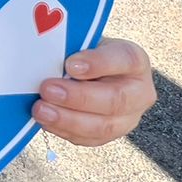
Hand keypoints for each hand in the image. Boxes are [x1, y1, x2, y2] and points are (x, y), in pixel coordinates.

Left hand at [32, 37, 154, 146]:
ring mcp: (129, 118)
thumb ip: (76, 50)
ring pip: (103, 126)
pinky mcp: (111, 135)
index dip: (98, 63)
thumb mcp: (86, 43)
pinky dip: (65, 131)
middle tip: (47, 90)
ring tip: (41, 110)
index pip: (124, 60)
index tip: (70, 64)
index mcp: (136, 61)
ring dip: (68, 119)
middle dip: (78, 97)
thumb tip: (49, 59)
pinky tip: (46, 121)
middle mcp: (139, 92)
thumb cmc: (89, 55)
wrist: (95, 73)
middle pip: (115, 100)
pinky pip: (89, 139)